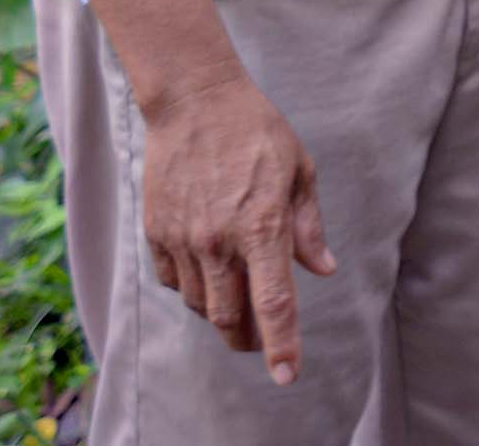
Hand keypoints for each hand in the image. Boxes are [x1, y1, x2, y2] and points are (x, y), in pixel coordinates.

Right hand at [141, 74, 332, 384]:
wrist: (194, 102)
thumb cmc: (257, 132)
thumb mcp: (300, 171)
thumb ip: (309, 227)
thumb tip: (323, 270)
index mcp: (262, 226)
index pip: (274, 302)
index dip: (282, 344)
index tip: (287, 375)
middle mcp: (219, 240)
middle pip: (230, 318)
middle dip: (248, 339)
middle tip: (262, 341)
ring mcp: (183, 239)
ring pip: (201, 305)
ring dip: (222, 314)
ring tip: (239, 303)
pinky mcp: (155, 233)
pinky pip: (174, 282)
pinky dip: (193, 289)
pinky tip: (209, 273)